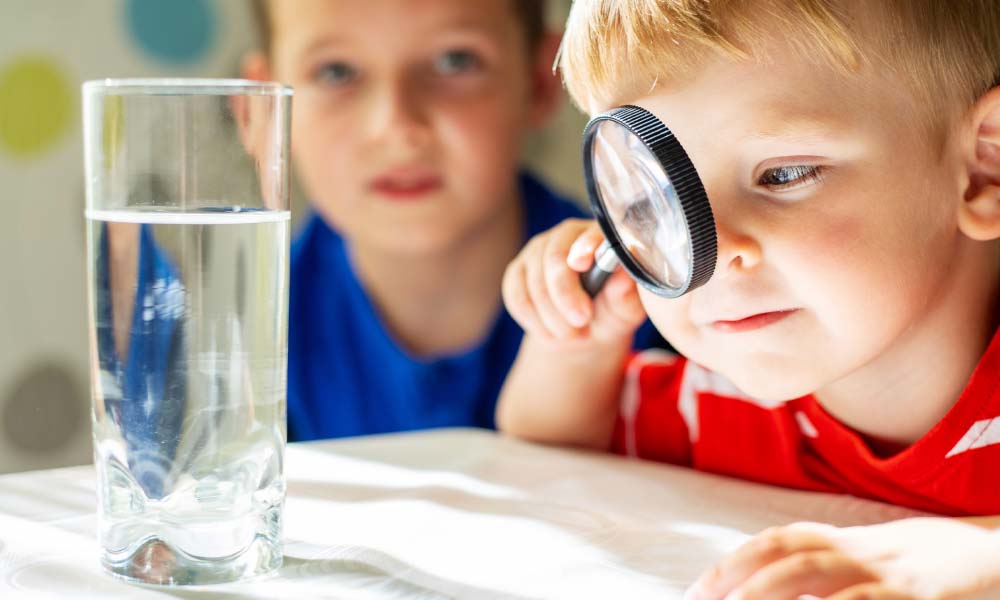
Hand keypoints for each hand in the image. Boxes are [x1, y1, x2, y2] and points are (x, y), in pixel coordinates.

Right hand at [502, 218, 644, 344]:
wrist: (583, 329)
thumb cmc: (611, 311)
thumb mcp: (625, 309)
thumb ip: (626, 294)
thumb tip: (623, 278)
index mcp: (600, 236)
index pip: (590, 233)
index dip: (584, 246)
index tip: (581, 265)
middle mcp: (566, 235)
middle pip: (555, 258)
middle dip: (565, 296)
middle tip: (581, 323)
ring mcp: (537, 250)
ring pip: (535, 282)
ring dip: (552, 317)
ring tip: (572, 335)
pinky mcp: (517, 271)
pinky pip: (517, 296)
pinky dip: (533, 321)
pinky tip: (551, 332)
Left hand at [686, 518, 999, 599]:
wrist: (996, 555)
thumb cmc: (923, 563)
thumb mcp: (870, 556)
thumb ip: (824, 563)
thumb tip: (761, 584)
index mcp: (847, 538)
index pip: (779, 540)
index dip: (735, 560)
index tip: (697, 589)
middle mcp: (863, 549)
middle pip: (792, 554)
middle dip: (743, 576)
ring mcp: (892, 573)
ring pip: (823, 575)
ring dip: (777, 589)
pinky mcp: (921, 598)